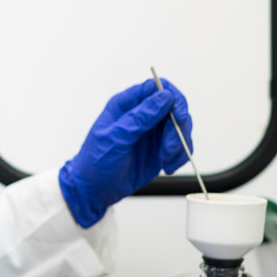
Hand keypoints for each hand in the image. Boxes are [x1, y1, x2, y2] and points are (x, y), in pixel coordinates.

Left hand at [58, 78, 191, 226]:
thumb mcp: (115, 138)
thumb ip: (140, 117)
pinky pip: (181, 145)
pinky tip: (167, 166)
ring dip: (180, 144)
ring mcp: (152, 130)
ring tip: (165, 161)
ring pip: (181, 127)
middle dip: (178, 128)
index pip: (156, 87)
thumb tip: (164, 96)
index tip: (179, 117)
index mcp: (126, 104)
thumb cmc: (96, 161)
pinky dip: (180, 156)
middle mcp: (142, 114)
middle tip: (169, 148)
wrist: (95, 189)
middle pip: (175, 107)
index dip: (173, 98)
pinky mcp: (160, 147)